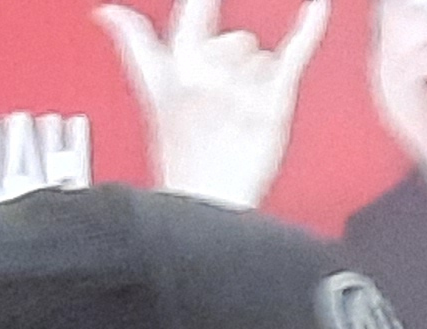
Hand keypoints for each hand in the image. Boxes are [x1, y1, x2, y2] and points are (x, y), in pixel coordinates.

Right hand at [101, 0, 328, 208]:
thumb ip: (135, 45)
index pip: (191, 13)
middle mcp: (206, 75)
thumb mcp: (153, 98)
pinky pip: (295, 54)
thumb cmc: (185, 160)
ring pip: (262, 57)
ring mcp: (241, 89)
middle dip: (238, 65)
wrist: (208, 210)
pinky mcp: (273, 104)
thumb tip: (107, 13)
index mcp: (174, 71)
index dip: (201, 0)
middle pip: (237, 40)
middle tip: (227, 106)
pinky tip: (319, 7)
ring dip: (259, 82)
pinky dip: (310, 28)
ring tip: (243, 119)